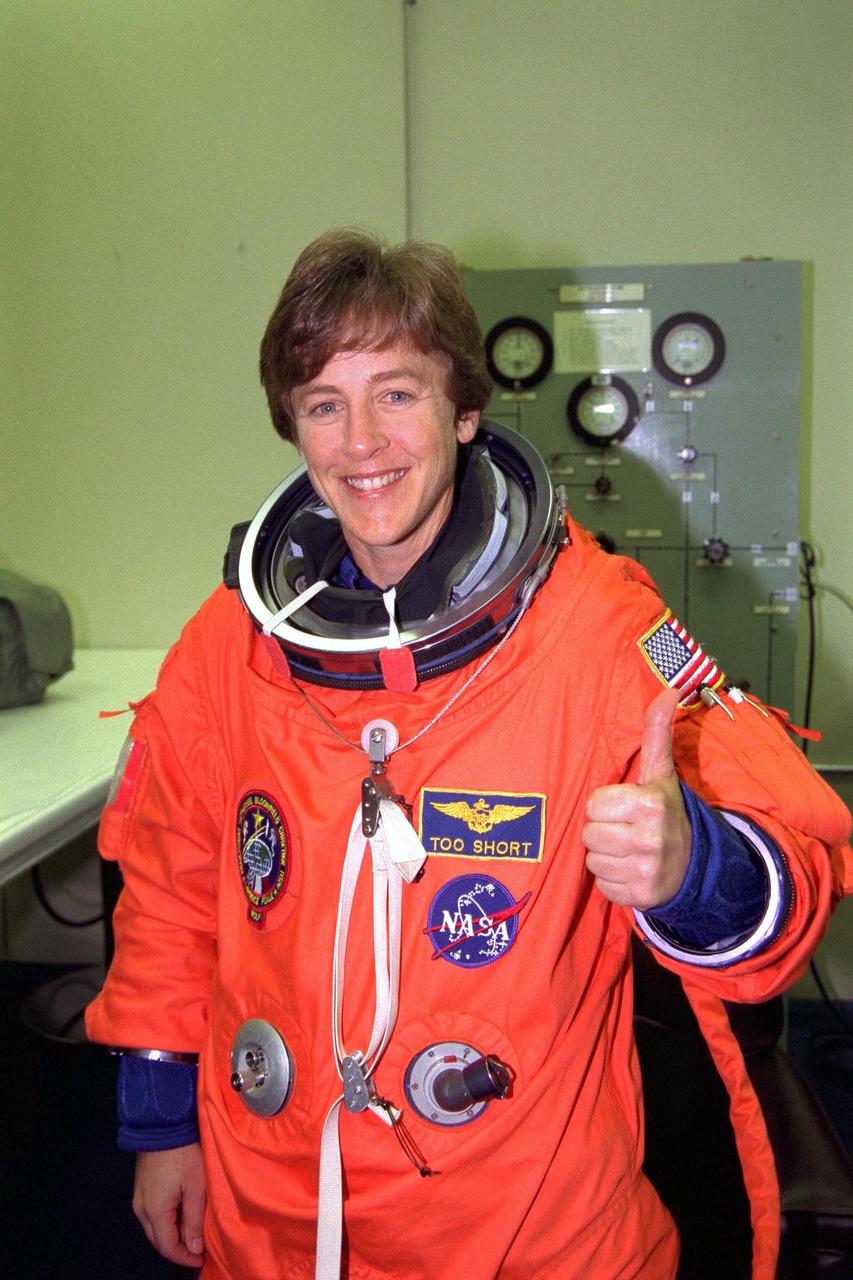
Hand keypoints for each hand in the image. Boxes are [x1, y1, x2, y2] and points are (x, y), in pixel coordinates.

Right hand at [133, 1143, 205, 1266]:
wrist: (162, 1125)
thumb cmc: (184, 1155)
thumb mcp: (195, 1187)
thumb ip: (193, 1220)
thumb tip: (193, 1249)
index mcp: (154, 1212)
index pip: (167, 1247)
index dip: (184, 1257)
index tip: (202, 1259)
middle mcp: (141, 1210)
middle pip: (158, 1240)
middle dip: (178, 1248)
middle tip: (199, 1249)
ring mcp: (139, 1199)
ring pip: (154, 1229)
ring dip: (172, 1235)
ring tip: (193, 1233)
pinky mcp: (141, 1189)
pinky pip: (152, 1215)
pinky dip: (166, 1222)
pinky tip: (181, 1216)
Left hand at [584, 688, 690, 909]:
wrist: (694, 864)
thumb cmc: (666, 812)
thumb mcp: (661, 773)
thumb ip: (657, 732)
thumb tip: (670, 689)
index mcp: (650, 804)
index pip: (594, 804)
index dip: (605, 806)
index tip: (624, 808)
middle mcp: (649, 839)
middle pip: (590, 833)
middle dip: (603, 831)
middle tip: (625, 830)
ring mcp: (645, 871)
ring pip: (592, 861)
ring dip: (605, 856)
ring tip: (627, 850)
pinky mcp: (639, 897)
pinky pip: (602, 885)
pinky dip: (612, 880)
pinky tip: (630, 870)